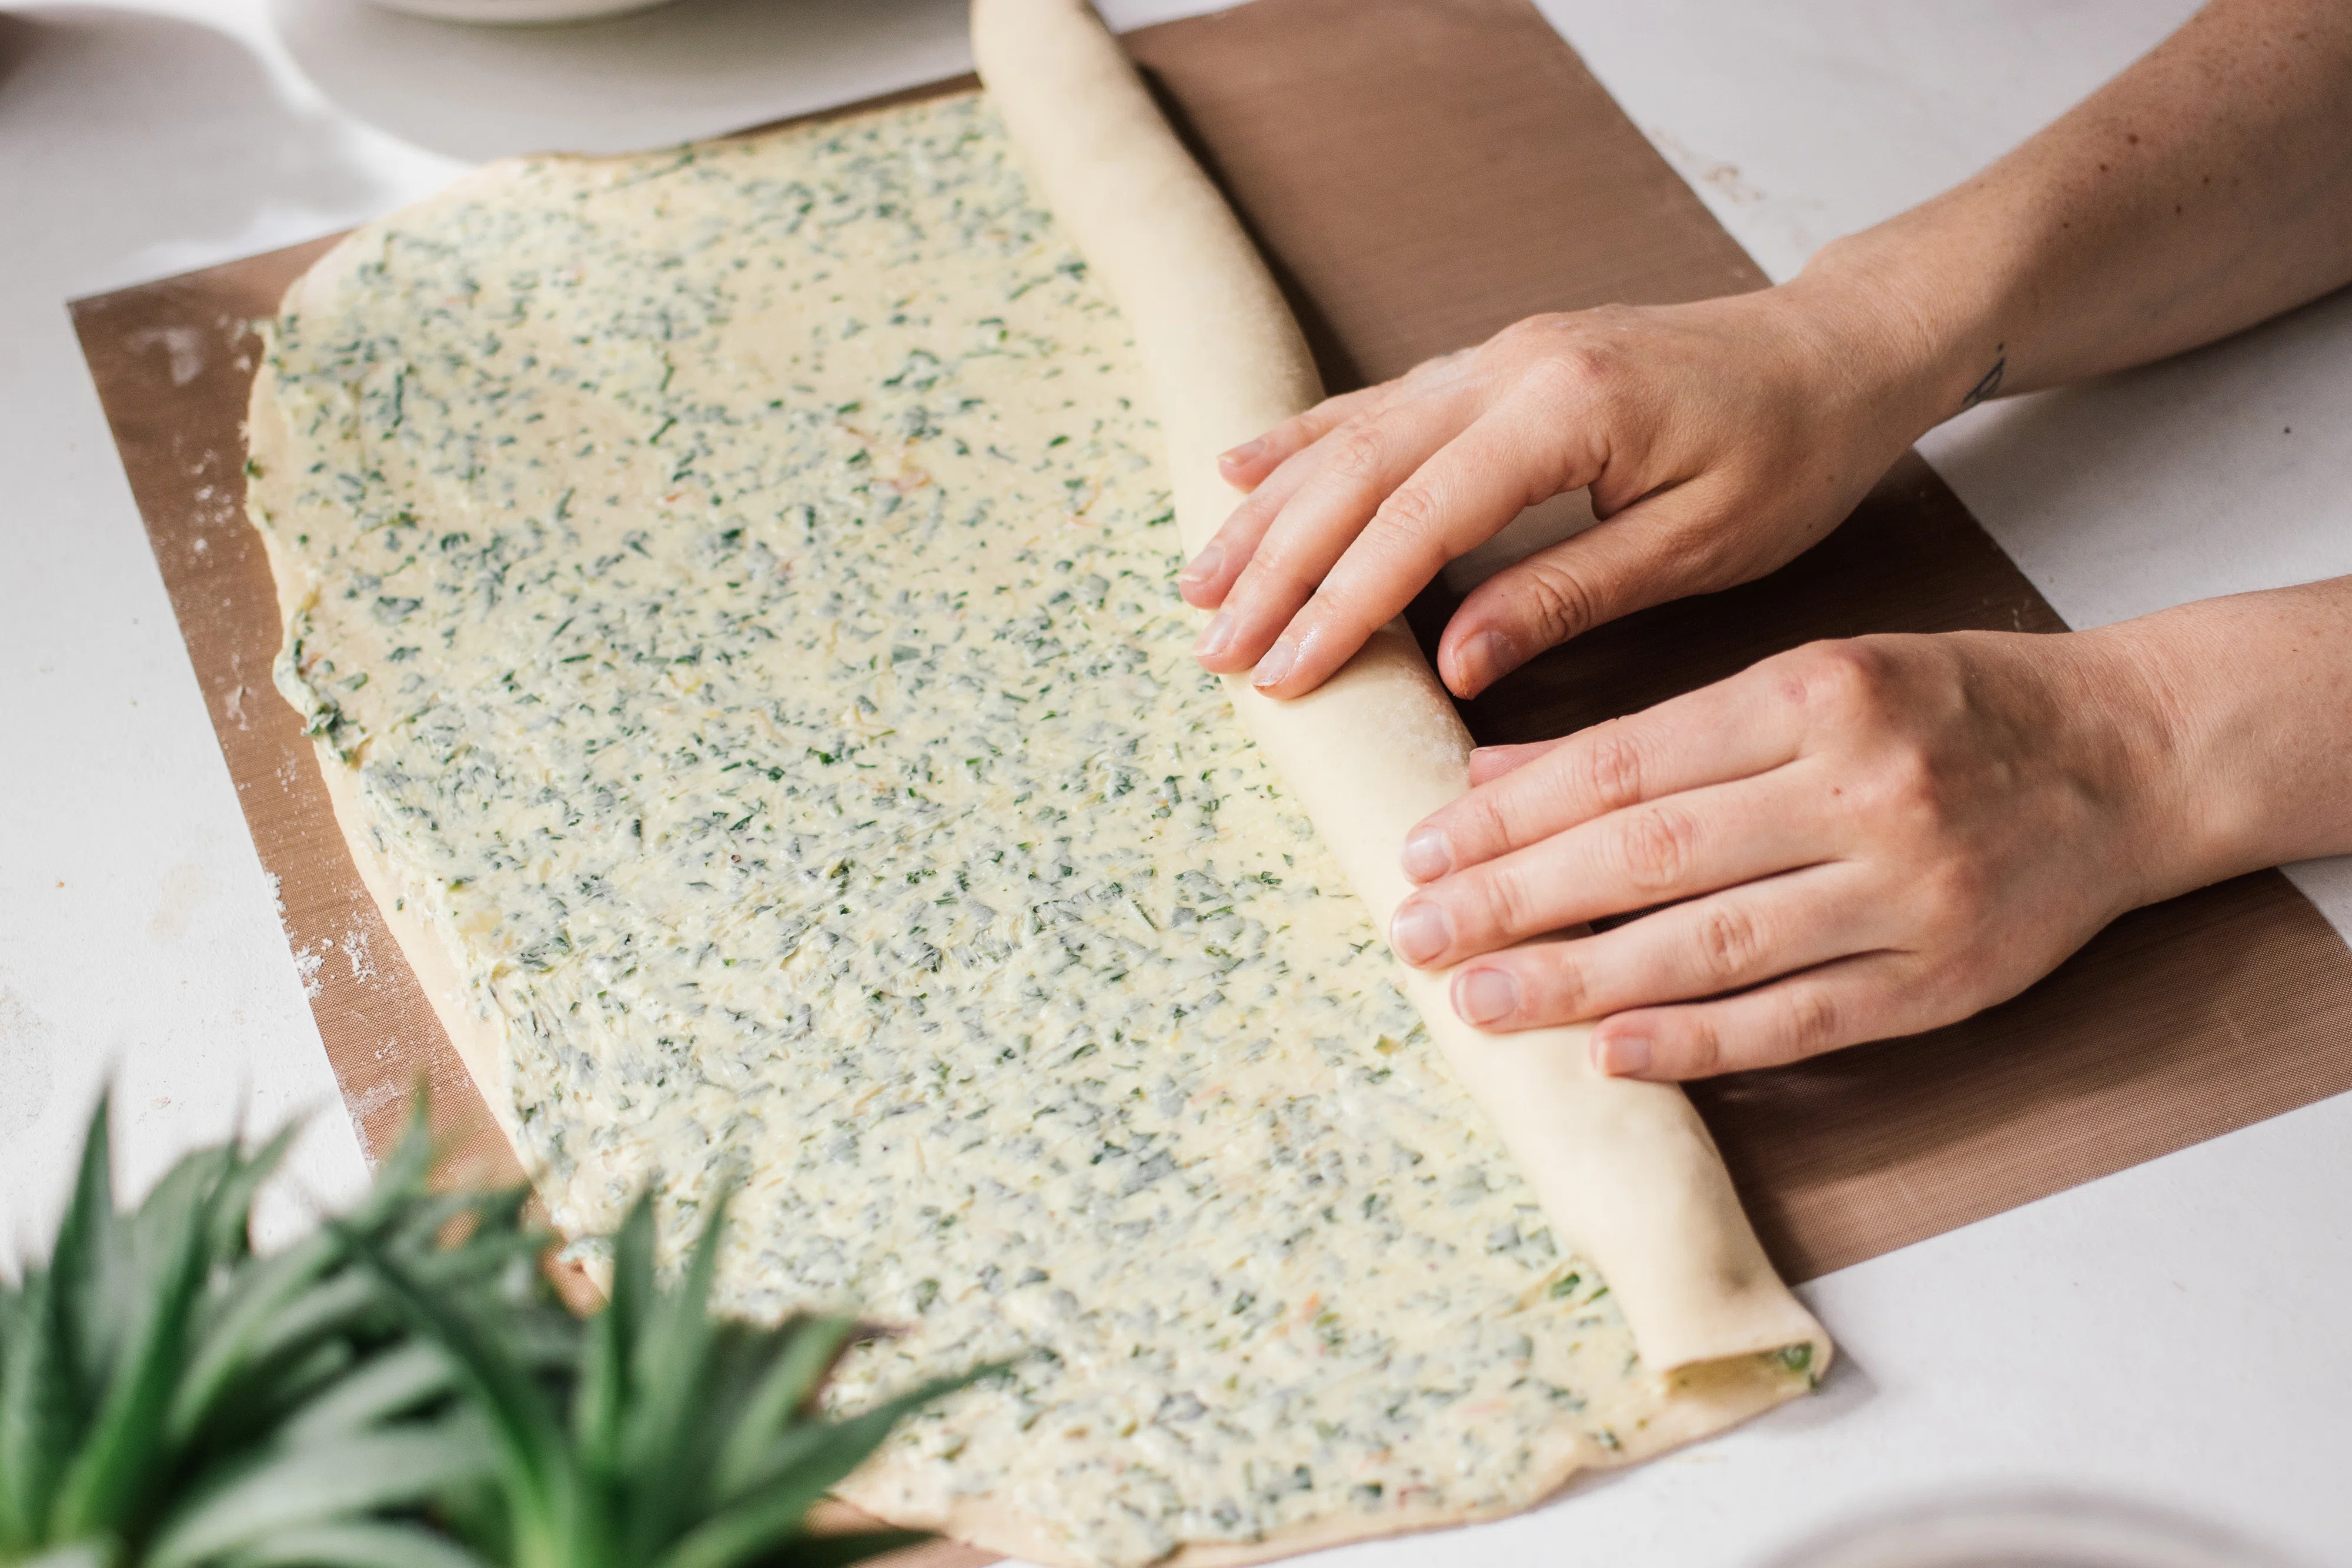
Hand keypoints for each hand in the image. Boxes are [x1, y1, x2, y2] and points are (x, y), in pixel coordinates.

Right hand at [1181, 284, 1940, 699]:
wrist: (1838, 348)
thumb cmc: (1793, 451)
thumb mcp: (1699, 544)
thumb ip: (1567, 594)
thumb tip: (1455, 663)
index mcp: (1567, 410)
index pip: (1418, 516)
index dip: (1340, 601)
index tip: (1282, 673)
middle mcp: (1513, 364)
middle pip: (1359, 471)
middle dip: (1275, 565)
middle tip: (1214, 648)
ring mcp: (1496, 353)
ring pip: (1352, 432)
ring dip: (1270, 511)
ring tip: (1199, 583)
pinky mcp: (1496, 359)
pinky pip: (1378, 401)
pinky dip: (1305, 441)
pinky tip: (1243, 470)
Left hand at [1381, 630, 2209, 1079]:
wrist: (2126, 756)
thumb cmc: (1942, 707)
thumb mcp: (1803, 678)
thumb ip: (1654, 735)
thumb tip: (1494, 777)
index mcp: (1813, 695)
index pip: (1623, 766)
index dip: (1508, 817)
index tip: (1418, 849)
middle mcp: (1859, 790)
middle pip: (1648, 858)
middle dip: (1513, 900)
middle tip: (1414, 935)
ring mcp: (1905, 894)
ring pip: (1709, 948)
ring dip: (1577, 981)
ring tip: (1476, 999)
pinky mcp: (1942, 983)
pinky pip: (1797, 1022)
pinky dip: (1696, 1042)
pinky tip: (1607, 1055)